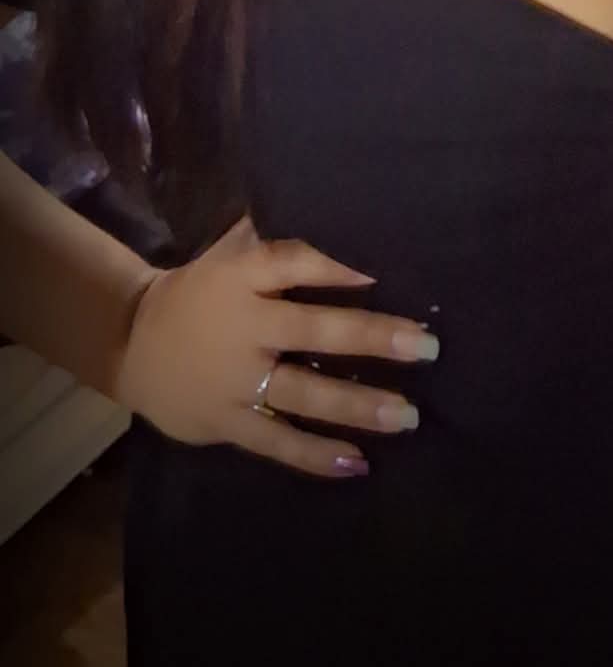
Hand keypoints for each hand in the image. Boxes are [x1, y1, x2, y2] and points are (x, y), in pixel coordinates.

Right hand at [113, 215, 438, 478]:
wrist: (130, 344)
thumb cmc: (201, 290)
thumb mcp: (228, 254)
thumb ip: (273, 235)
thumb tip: (338, 204)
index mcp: (242, 277)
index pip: (294, 262)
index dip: (337, 267)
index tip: (383, 273)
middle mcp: (244, 327)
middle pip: (313, 331)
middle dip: (373, 338)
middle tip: (428, 347)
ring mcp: (235, 381)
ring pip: (304, 394)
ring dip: (358, 405)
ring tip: (408, 416)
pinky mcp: (226, 423)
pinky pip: (276, 443)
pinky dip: (315, 456)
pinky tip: (358, 463)